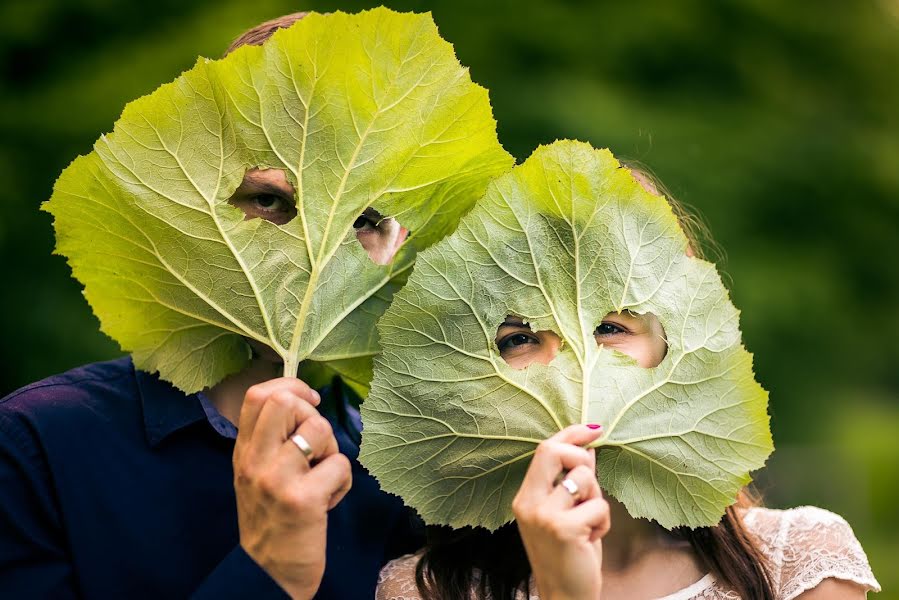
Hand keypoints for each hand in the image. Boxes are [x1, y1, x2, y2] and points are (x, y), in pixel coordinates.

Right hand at [232, 378, 352, 598]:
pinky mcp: (302, 500)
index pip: (258, 395)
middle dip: (312, 415)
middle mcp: (254, 460)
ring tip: (322, 476)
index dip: (291, 386)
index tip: (309, 400)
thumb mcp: (257, 473)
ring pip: (319, 429)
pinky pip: (340, 465)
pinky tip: (328, 501)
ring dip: (332, 450)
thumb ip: (272, 439)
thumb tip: (305, 401)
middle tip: (316, 444)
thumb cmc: (272, 519)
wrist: (268, 574)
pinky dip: (343, 482)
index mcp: (244, 451)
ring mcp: (276, 479)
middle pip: (285, 402)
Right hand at [512, 424, 608, 599]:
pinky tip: (592, 539)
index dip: (570, 435)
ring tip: (589, 523)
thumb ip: (571, 481)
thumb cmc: (568, 554)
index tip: (594, 429)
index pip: (544, 450)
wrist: (564, 595)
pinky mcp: (563, 528)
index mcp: (525, 496)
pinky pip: (599, 505)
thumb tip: (588, 449)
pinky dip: (603, 521)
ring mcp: (543, 515)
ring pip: (585, 478)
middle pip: (554, 451)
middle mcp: (528, 502)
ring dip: (597, 499)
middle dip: (582, 458)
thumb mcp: (566, 513)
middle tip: (590, 486)